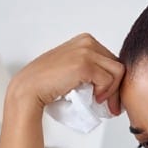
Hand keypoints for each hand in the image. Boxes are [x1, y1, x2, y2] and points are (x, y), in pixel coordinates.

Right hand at [8, 33, 124, 114]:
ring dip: (112, 92)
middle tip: (112, 107)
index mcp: (85, 41)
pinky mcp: (85, 65)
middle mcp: (87, 42)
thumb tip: (112, 83)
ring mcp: (86, 52)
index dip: (114, 81)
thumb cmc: (48, 83)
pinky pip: (108, 80)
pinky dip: (105, 93)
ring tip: (101, 102)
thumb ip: (91, 68)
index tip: (111, 98)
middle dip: (117, 88)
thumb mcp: (73, 68)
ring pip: (118, 72)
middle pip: (118, 65)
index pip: (112, 60)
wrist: (30, 88)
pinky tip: (95, 99)